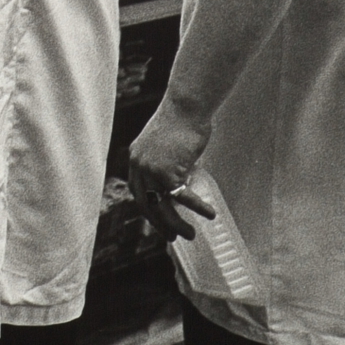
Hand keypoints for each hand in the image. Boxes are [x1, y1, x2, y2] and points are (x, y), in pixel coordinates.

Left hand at [127, 98, 218, 240]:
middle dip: (160, 224)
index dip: (147, 209)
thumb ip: (166, 162)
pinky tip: (209, 214)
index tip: (157, 222)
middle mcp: (138, 167)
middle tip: (172, 238)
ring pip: (163, 206)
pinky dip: (197, 207)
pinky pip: (183, 196)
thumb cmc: (181, 121)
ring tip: (189, 235)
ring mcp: (151, 170)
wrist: (186, 106)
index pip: (137, 192)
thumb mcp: (166, 145)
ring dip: (176, 224)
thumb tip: (180, 180)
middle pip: (147, 205)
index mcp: (135, 160)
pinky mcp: (167, 171)